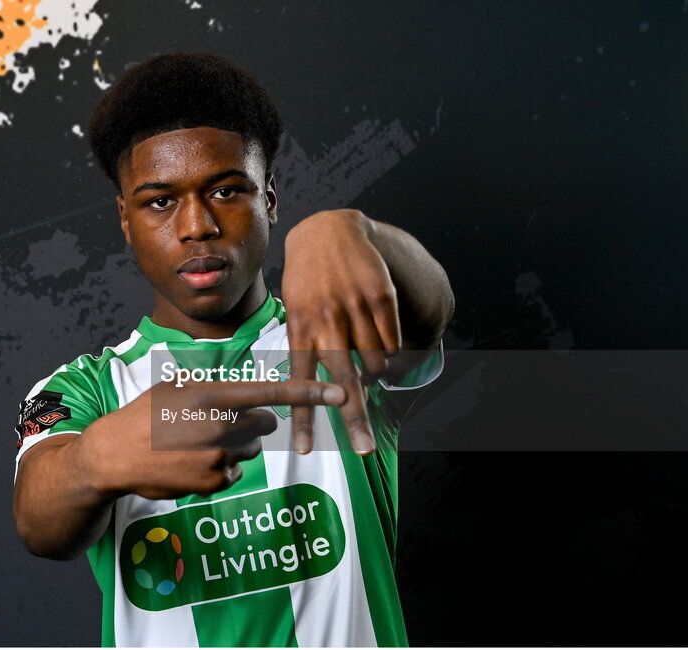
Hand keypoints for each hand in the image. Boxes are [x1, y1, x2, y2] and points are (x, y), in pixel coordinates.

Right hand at [79, 378, 344, 499]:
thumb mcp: (177, 388)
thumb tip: (247, 401)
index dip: (308, 394)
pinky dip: (221, 467)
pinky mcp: (214, 482)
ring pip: (249, 448)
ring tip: (196, 443)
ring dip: (234, 445)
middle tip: (221, 422)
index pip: (269, 392)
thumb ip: (216, 390)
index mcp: (211, 396)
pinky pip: (235, 471)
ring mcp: (217, 457)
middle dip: (252, 421)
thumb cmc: (145, 415)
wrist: (114, 454)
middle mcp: (218, 426)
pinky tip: (191, 462)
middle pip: (264, 423)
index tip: (340, 395)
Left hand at [282, 209, 401, 454]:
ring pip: (375, 363)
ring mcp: (355, 310)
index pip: (299, 384)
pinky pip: (392, 341)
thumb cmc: (308, 281)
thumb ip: (306, 348)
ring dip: (375, 371)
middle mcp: (327, 323)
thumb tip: (322, 392)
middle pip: (344, 382)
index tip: (303, 451)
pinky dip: (390, 348)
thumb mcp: (295, 312)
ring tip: (367, 356)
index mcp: (301, 330)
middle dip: (354, 420)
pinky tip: (380, 337)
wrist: (328, 232)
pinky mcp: (380, 298)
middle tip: (365, 450)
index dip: (304, 419)